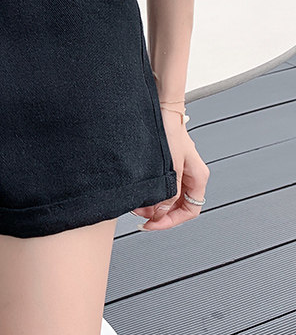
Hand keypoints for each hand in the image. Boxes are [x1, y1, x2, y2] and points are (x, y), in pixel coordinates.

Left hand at [131, 110, 209, 230]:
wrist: (161, 109)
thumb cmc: (168, 131)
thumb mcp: (171, 167)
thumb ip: (169, 192)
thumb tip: (161, 212)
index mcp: (198, 177)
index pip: (190, 210)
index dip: (170, 221)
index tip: (152, 224)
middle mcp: (189, 176)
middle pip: (177, 206)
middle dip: (158, 214)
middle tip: (139, 215)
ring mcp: (178, 171)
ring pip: (167, 197)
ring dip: (152, 204)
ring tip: (136, 204)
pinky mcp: (166, 166)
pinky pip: (159, 186)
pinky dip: (149, 192)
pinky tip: (138, 192)